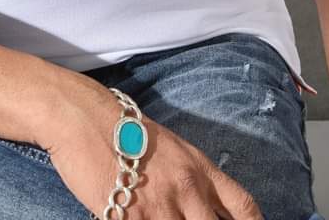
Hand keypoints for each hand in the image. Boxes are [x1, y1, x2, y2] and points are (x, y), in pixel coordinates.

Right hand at [40, 78, 262, 218]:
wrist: (85, 118)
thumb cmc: (125, 130)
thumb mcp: (171, 149)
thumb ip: (192, 180)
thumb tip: (205, 211)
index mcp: (199, 168)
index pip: (244, 207)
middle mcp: (187, 190)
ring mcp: (160, 208)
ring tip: (155, 216)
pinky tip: (134, 218)